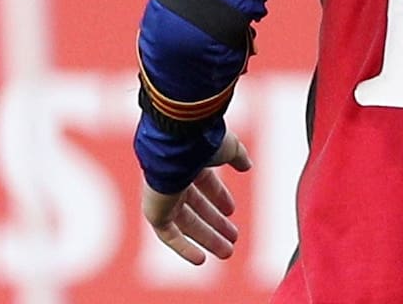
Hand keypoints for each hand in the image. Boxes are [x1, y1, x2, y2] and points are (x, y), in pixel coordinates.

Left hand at [141, 131, 252, 264]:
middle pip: (196, 207)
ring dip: (207, 238)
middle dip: (215, 223)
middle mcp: (174, 179)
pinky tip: (200, 260)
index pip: (205, 183)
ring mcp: (163, 196)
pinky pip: (168, 235)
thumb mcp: (228, 147)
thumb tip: (247, 165)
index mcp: (189, 161)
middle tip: (232, 238)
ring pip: (187, 224)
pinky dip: (184, 248)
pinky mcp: (155, 212)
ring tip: (227, 252)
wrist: (176, 143)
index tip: (232, 211)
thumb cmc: (203, 141)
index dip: (219, 197)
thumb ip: (237, 156)